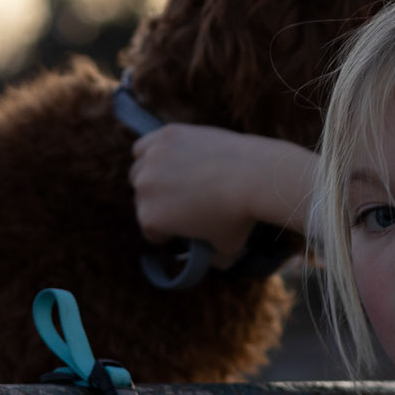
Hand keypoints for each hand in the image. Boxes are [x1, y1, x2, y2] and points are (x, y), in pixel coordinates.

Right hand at [130, 126, 315, 269]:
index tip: (183, 226)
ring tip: (174, 179)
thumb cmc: (240, 215)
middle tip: (183, 201)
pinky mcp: (165, 135)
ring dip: (151, 177)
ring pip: (139, 171)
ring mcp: (152, 159)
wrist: (255, 176)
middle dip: (159, 203)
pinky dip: (151, 152)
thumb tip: (206, 259)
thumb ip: (209, 256)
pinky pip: (144, 147)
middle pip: (142, 200)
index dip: (169, 232)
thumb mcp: (225, 248)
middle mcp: (144, 189)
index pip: (151, 231)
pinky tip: (168, 157)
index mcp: (151, 219)